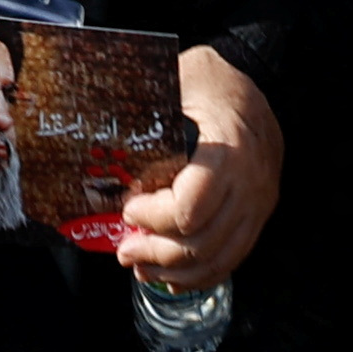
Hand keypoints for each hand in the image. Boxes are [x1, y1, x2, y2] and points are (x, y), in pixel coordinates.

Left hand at [112, 47, 283, 291]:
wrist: (259, 76)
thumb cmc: (214, 80)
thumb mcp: (178, 82)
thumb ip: (147, 115)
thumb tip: (93, 132)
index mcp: (228, 150)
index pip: (188, 208)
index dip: (152, 217)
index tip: (129, 209)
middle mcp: (250, 183)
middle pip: (200, 243)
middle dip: (155, 252)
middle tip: (124, 250)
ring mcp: (259, 203)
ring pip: (216, 258)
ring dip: (174, 271)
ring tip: (141, 266)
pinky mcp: (259, 214)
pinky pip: (232, 257)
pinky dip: (200, 274)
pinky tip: (173, 275)